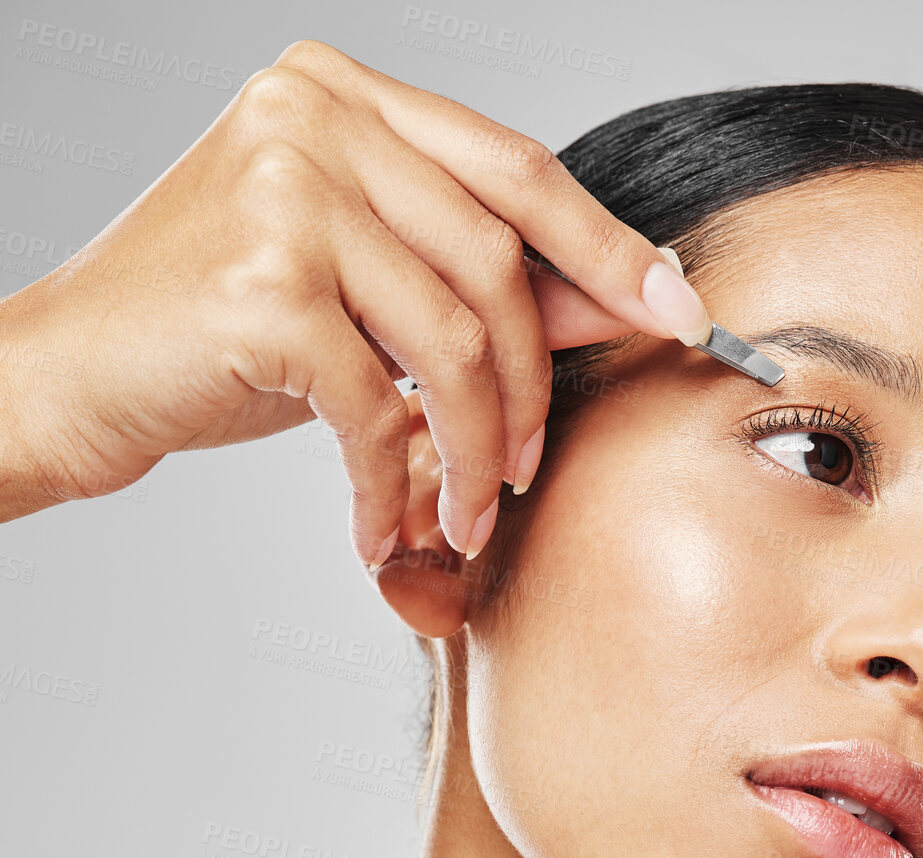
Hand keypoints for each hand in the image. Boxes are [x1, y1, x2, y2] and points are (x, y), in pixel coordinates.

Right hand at [0, 39, 711, 560]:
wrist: (71, 373)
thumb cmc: (215, 331)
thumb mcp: (358, 286)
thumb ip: (472, 278)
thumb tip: (624, 299)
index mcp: (345, 95)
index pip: (514, 169)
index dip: (606, 248)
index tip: (679, 311)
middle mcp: (315, 118)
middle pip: (496, 260)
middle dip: (534, 382)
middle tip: (528, 466)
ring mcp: (284, 194)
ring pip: (451, 340)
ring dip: (475, 447)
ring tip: (465, 510)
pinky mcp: (262, 288)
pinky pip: (378, 404)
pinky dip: (390, 482)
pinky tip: (378, 525)